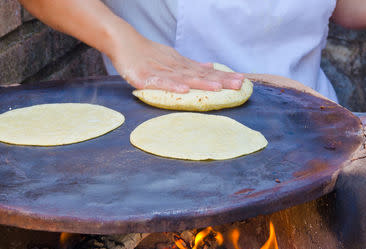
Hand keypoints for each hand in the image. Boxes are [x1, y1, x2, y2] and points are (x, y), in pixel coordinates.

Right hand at [109, 30, 244, 92]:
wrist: (123, 41)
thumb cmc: (146, 53)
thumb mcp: (172, 58)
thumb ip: (190, 65)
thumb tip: (210, 66)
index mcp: (182, 65)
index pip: (206, 71)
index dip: (223, 76)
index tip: (242, 81)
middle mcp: (175, 67)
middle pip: (200, 74)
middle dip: (220, 79)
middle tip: (239, 84)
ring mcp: (161, 72)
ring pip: (184, 78)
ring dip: (201, 82)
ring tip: (218, 87)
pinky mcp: (146, 77)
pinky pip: (161, 83)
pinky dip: (172, 85)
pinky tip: (184, 90)